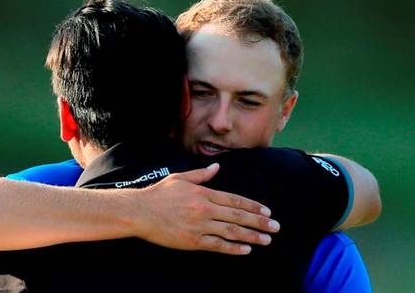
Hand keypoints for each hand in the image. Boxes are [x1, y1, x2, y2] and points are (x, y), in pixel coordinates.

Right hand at [135, 163, 279, 254]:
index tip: (267, 211)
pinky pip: (218, 246)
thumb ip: (201, 174)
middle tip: (276, 227)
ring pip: (232, 232)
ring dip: (252, 236)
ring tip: (267, 240)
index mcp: (204, 193)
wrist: (140, 212)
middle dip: (260, 222)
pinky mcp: (193, 241)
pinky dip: (233, 248)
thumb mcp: (180, 178)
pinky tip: (246, 250)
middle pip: (239, 216)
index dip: (254, 206)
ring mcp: (200, 226)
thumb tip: (216, 167)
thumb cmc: (159, 194)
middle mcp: (205, 209)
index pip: (235, 200)